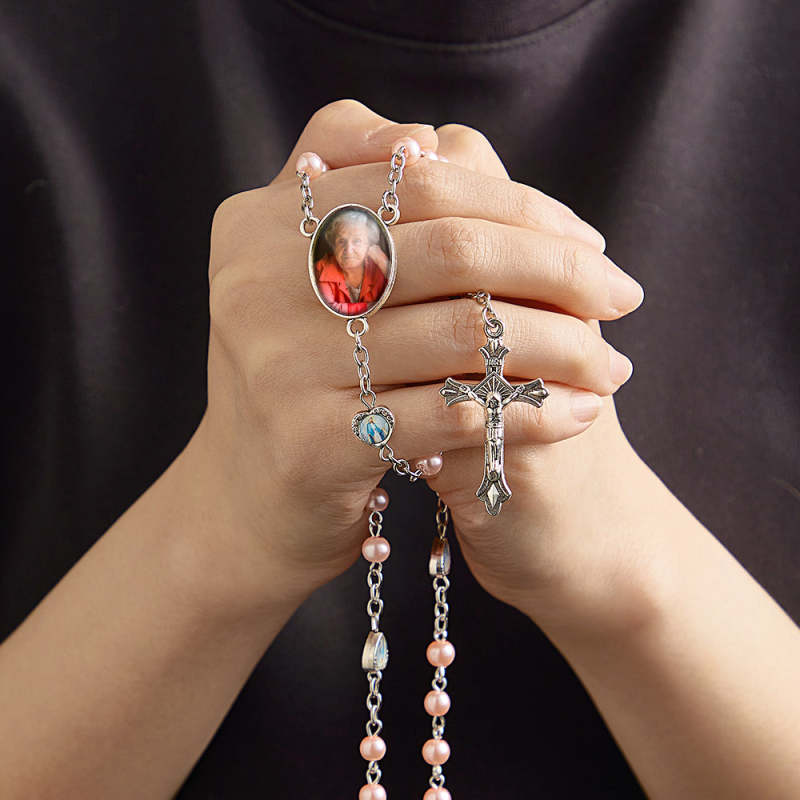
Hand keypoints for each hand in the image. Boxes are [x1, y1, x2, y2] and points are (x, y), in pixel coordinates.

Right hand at [184, 99, 640, 616]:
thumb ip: (356, 198)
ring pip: (465, 334)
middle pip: (451, 248)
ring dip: (563, 348)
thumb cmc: (302, 378)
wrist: (247, 501)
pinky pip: (453, 413)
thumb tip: (440, 140)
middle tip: (623, 295)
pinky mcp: (313, 443)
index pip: (421, 181)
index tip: (587, 242)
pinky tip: (576, 413)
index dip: (519, 203)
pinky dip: (530, 411)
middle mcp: (257, 284)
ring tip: (611, 365)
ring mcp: (281, 365)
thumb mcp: (304, 277)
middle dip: (559, 269)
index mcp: (259, 225)